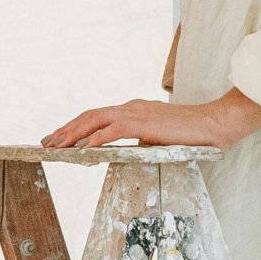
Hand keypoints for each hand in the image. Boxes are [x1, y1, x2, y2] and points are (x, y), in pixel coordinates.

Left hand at [45, 97, 256, 147]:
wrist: (213, 124)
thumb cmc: (190, 134)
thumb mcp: (158, 138)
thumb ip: (140, 140)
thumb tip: (125, 151)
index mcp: (132, 111)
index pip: (97, 116)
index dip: (75, 126)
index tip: (58, 137)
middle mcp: (131, 108)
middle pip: (90, 115)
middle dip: (66, 128)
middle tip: (47, 142)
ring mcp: (138, 113)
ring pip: (97, 119)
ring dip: (75, 132)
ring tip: (58, 145)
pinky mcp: (146, 123)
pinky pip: (116, 129)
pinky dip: (99, 137)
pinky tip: (85, 146)